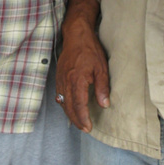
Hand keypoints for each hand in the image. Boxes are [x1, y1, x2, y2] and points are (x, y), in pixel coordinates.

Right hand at [56, 0, 108, 131]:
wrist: (76, 35)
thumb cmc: (90, 50)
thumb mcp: (102, 68)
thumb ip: (102, 87)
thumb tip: (104, 104)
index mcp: (77, 79)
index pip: (78, 104)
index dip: (83, 118)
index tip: (88, 127)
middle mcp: (66, 81)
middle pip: (68, 106)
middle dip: (76, 120)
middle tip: (84, 129)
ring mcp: (60, 78)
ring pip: (62, 101)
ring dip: (69, 114)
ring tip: (78, 122)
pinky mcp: (58, 76)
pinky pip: (59, 94)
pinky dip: (64, 104)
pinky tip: (69, 108)